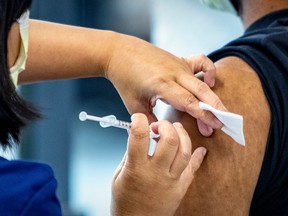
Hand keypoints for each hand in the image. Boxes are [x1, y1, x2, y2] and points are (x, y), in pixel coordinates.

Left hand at [106, 34, 225, 135]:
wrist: (119, 52)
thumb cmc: (125, 80)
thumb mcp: (133, 104)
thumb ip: (148, 121)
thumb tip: (161, 133)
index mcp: (161, 85)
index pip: (188, 102)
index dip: (203, 115)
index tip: (215, 127)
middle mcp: (173, 73)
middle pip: (200, 92)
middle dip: (215, 109)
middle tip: (225, 124)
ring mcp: (177, 64)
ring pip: (201, 81)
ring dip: (213, 96)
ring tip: (222, 111)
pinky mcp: (179, 59)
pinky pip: (200, 61)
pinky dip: (209, 71)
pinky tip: (210, 81)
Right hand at [111, 113, 206, 215]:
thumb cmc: (124, 201)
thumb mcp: (118, 175)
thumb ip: (130, 155)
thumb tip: (139, 136)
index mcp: (136, 169)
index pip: (139, 136)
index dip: (138, 121)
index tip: (138, 118)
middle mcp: (156, 173)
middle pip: (170, 140)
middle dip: (166, 125)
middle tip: (160, 124)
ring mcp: (171, 181)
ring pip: (185, 152)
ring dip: (182, 135)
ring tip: (176, 130)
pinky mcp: (180, 188)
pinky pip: (193, 169)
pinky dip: (198, 156)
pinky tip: (199, 149)